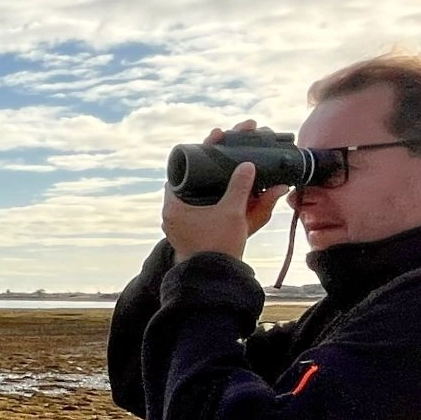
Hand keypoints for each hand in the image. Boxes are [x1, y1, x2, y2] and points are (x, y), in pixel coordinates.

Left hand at [160, 120, 290, 260]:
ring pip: (196, 194)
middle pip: (190, 179)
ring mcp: (180, 225)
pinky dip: (213, 197)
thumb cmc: (219, 248)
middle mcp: (172, 213)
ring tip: (230, 164)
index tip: (216, 139)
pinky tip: (227, 187)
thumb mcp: (233, 213)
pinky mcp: (189, 233)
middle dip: (210, 163)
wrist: (215, 280)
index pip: (182, 169)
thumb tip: (248, 166)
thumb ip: (241, 187)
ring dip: (212, 180)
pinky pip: (200, 208)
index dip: (201, 152)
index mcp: (174, 205)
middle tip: (226, 146)